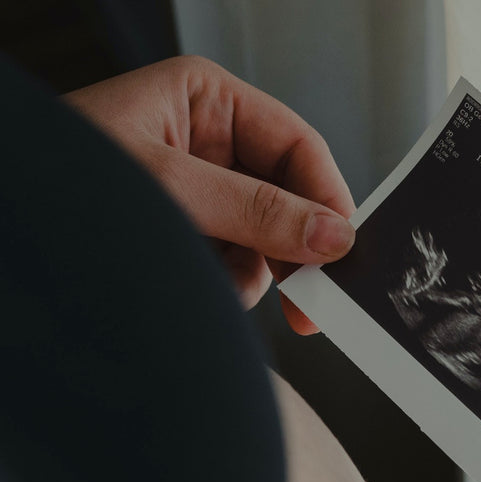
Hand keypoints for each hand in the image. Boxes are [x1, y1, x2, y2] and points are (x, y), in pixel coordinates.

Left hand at [63, 56, 355, 333]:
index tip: (343, 247)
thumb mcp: (167, 189)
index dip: (326, 196)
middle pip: (288, 196)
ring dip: (250, 272)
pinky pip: (234, 266)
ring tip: (210, 282)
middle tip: (308, 300)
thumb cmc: (56, 182)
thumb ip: (255, 210)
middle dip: (292, 246)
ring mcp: (197, 194)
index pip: (297, 144)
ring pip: (264, 240)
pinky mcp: (184, 238)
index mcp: (205, 102)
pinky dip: (224, 286)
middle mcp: (206, 144)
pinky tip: (194, 286)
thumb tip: (331, 233)